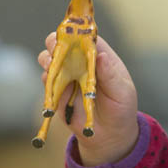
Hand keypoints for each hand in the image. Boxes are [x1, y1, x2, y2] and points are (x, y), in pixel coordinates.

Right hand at [37, 32, 139, 164]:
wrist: (109, 135)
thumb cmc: (121, 108)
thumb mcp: (122, 92)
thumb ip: (110, 75)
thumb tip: (100, 56)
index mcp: (98, 56)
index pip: (85, 37)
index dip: (77, 32)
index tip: (72, 34)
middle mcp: (81, 62)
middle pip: (63, 42)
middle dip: (56, 42)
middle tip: (56, 49)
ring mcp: (67, 75)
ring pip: (50, 57)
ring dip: (47, 58)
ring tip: (51, 65)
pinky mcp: (57, 91)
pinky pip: (46, 80)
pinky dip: (45, 78)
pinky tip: (49, 81)